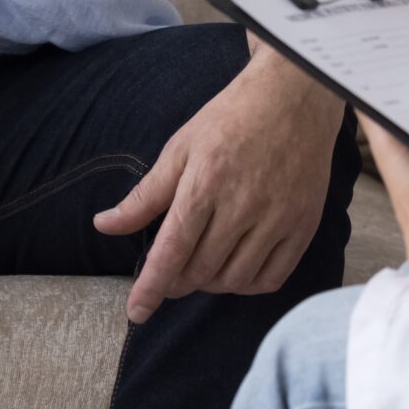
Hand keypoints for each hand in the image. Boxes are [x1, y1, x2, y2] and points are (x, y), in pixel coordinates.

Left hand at [93, 46, 345, 324]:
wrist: (294, 96)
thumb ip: (144, 196)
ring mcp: (278, 217)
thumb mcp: (180, 148)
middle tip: (169, 275)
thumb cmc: (230, 118)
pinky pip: (272, 277)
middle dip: (177, 283)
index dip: (151, 287)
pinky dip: (248, 284)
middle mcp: (243, 205)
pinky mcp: (304, 224)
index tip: (136, 312)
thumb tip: (104, 226)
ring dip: (210, 284)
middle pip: (201, 270)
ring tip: (201, 268)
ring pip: (235, 279)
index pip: (172, 251)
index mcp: (205, 183)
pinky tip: (235, 270)